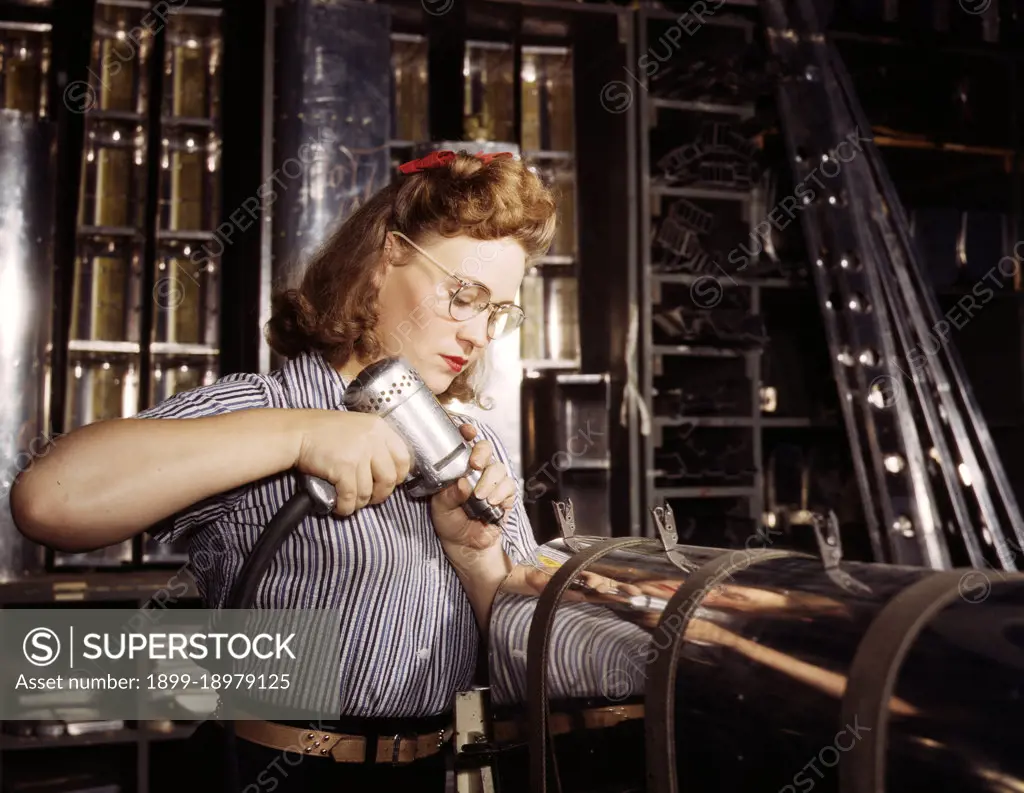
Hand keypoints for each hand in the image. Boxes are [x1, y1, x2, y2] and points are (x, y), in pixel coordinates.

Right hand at [295, 411, 411, 516]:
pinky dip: (345, 507)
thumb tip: (388, 470)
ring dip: (360, 503)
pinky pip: (351, 497)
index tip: (389, 483)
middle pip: (389, 478)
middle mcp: (373, 439)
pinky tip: (340, 507)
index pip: (404, 457)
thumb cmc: (323, 431)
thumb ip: (374, 443)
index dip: (398, 476)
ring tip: (351, 502)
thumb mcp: (357, 427)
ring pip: (368, 491)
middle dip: (381, 494)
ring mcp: (359, 454)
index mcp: (379, 428)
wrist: (296, 432)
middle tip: (371, 498)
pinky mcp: (344, 468)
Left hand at [430, 424, 517, 552]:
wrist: (466, 545)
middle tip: (476, 465)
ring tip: (480, 497)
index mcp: (458, 467)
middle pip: (486, 448)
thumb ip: (449, 496)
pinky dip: (502, 493)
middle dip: (482, 453)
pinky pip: (509, 486)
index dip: (467, 432)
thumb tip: (461, 484)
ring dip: (490, 481)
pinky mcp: (505, 494)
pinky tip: (493, 502)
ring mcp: (492, 481)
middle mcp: (477, 470)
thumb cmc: (450, 522)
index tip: (467, 432)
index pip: (464, 443)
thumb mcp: (441, 509)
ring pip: (498, 467)